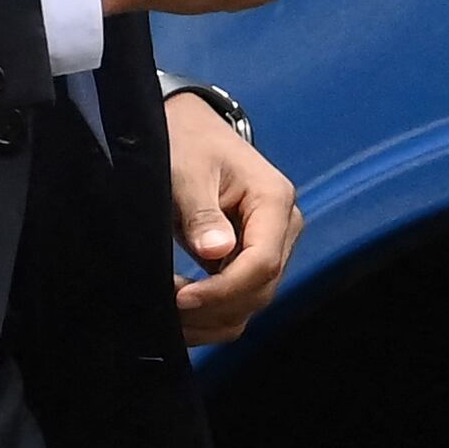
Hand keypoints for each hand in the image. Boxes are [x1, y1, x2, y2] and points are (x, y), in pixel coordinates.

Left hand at [164, 86, 298, 345]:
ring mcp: (269, 246)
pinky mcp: (249, 260)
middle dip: (214, 308)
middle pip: (260, 290)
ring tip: (167, 315)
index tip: (180, 299)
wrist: (188, 128)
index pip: (262, 263)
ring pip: (251, 302)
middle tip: (165, 308)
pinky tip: (178, 314)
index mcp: (274, 200)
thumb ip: (201, 212)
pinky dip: (210, 313)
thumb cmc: (188, 141)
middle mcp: (283, 228)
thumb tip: (214, 252)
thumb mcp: (187, 170)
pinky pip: (238, 299)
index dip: (223, 290)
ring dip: (211, 318)